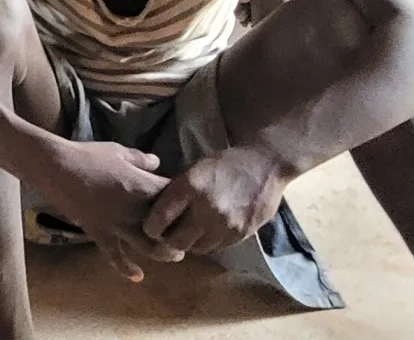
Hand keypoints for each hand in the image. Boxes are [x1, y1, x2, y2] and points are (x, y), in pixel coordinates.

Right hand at [33, 140, 184, 282]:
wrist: (57, 167)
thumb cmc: (88, 155)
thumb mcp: (118, 151)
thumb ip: (140, 159)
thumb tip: (157, 162)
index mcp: (142, 186)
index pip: (174, 198)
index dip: (185, 202)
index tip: (189, 204)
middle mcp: (135, 210)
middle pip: (167, 228)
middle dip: (179, 232)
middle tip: (186, 234)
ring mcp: (117, 224)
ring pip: (148, 247)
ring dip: (164, 253)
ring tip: (174, 256)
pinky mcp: (100, 233)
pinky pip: (114, 255)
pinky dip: (126, 268)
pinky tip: (138, 276)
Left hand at [143, 146, 287, 255]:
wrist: (264, 166)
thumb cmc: (224, 164)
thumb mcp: (193, 170)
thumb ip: (176, 191)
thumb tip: (156, 211)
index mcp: (190, 187)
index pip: (159, 218)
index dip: (150, 227)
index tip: (149, 227)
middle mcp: (206, 209)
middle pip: (176, 241)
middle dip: (167, 241)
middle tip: (165, 236)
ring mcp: (225, 225)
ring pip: (195, 248)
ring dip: (188, 243)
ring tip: (186, 234)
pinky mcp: (240, 235)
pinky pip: (215, 248)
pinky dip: (206, 243)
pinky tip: (205, 233)